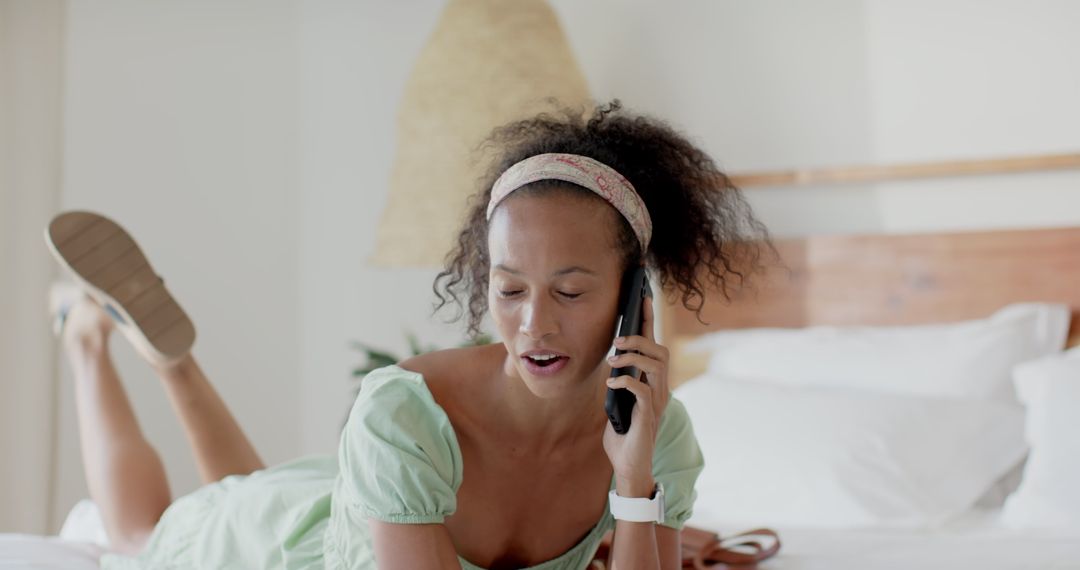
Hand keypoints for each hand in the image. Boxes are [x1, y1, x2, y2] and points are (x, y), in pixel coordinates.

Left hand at [602, 295, 670, 495]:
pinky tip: (612, 382)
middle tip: (618, 340)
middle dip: (641, 338)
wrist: (628, 466)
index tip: (644, 297)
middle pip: (661, 351)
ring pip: (656, 365)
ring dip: (634, 356)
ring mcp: (657, 402)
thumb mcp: (618, 401)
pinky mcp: (648, 415)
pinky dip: (626, 380)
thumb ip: (620, 382)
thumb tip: (612, 362)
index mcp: (654, 383)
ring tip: (614, 358)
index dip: (650, 322)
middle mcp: (660, 389)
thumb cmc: (623, 435)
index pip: (655, 346)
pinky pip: (642, 388)